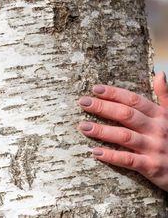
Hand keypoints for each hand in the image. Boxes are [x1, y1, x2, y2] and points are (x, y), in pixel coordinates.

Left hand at [77, 72, 167, 190]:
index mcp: (160, 115)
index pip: (134, 100)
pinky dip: (111, 156)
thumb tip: (160, 74)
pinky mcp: (152, 167)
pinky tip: (95, 152)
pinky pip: (129, 160)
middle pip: (126, 115)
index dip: (114, 93)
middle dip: (103, 107)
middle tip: (83, 102)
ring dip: (102, 131)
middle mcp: (157, 129)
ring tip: (83, 126)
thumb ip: (166, 96)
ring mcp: (155, 148)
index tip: (95, 89)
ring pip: (124, 136)